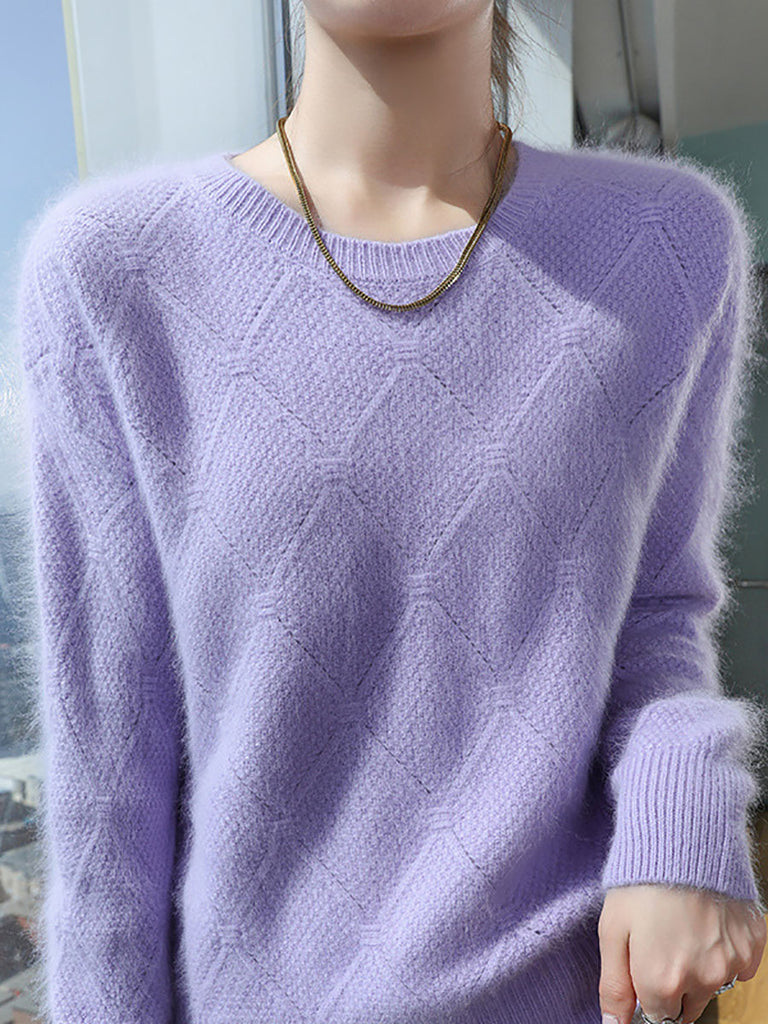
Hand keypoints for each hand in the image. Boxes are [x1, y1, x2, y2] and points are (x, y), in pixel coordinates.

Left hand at [597, 884, 765, 1023]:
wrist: (683, 837)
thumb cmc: (641, 879)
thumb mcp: (611, 929)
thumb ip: (613, 985)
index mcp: (662, 981)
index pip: (657, 1017)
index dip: (647, 991)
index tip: (643, 965)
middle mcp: (701, 981)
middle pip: (686, 1006)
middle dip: (673, 985)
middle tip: (661, 941)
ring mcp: (731, 964)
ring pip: (713, 985)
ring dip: (699, 969)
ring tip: (683, 924)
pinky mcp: (753, 945)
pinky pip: (739, 966)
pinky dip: (724, 952)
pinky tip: (706, 921)